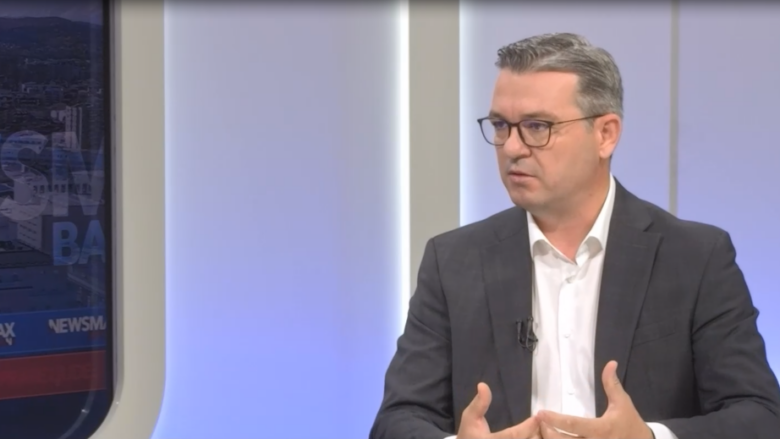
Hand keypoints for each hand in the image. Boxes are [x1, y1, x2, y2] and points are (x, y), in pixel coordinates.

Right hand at [457, 382, 540, 438]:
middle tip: (544, 423)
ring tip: (543, 429)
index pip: (513, 436)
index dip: (527, 427)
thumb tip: (483, 385)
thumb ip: (479, 404)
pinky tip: (536, 436)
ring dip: (537, 437)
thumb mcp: (469, 418)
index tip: (537, 418)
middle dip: (537, 434)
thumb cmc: (469, 435)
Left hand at [536, 361, 652, 438]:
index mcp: (601, 430)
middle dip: (548, 432)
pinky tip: (555, 438)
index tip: (541, 413)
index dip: (554, 419)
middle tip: (539, 423)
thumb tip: (610, 363)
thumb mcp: (622, 403)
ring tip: (544, 431)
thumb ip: (612, 384)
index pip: (573, 424)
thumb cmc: (630, 424)